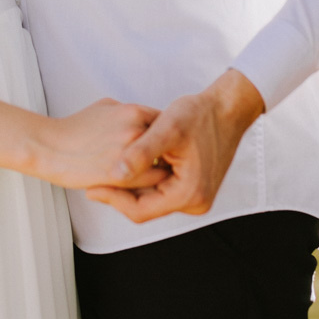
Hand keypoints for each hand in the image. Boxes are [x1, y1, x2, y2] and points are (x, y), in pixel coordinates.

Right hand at [31, 98, 164, 189]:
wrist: (50, 147)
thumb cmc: (76, 127)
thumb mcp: (105, 107)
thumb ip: (129, 113)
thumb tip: (142, 119)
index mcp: (133, 112)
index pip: (165, 124)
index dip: (166, 137)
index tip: (165, 147)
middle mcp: (136, 131)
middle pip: (168, 147)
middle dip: (167, 156)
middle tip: (167, 165)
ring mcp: (129, 155)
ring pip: (161, 169)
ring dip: (160, 174)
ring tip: (158, 180)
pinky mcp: (119, 177)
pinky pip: (146, 186)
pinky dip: (147, 188)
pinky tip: (142, 189)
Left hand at [85, 69, 264, 222]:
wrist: (228, 108)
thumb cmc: (200, 114)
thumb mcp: (167, 128)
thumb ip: (141, 152)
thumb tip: (115, 173)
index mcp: (189, 194)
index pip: (140, 210)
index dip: (113, 199)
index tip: (91, 187)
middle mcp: (194, 202)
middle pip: (146, 207)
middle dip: (119, 192)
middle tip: (93, 178)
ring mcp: (195, 195)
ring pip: (152, 198)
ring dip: (131, 185)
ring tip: (106, 170)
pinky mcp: (192, 185)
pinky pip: (161, 189)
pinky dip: (145, 179)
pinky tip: (129, 164)